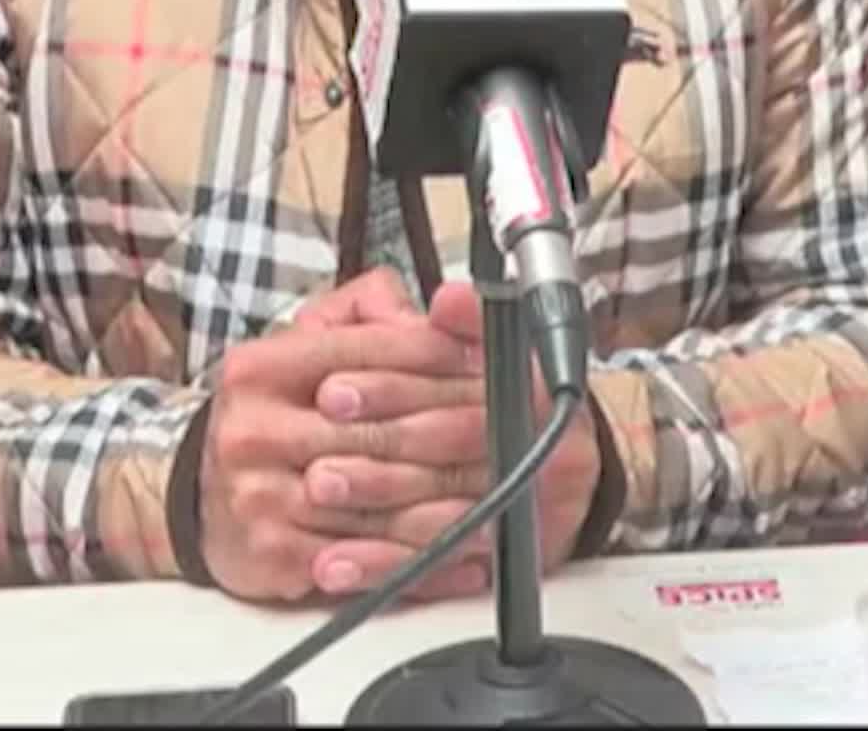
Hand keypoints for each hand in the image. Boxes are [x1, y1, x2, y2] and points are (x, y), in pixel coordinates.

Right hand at [199, 270, 487, 602]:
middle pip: (377, 432)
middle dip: (454, 434)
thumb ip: (366, 310)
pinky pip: (365, 562)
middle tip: (512, 435)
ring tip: (503, 502)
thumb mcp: (306, 344)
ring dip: (449, 508)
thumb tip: (427, 309)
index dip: (432, 355)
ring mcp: (260, 496)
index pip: (362, 353)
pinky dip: (422, 564)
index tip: (483, 360)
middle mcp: (254, 429)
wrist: (205, 497)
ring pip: (379, 503)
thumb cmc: (271, 416)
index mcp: (261, 368)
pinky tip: (463, 557)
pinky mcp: (273, 555)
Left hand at [302, 279, 599, 594]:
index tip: (330, 388)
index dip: (388, 382)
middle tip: (317, 448)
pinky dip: (385, 565)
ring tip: (318, 494)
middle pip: (450, 437)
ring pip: (446, 501)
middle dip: (377, 443)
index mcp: (517, 370)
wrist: (550, 458)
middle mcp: (530, 429)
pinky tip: (338, 562)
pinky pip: (443, 564)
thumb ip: (436, 318)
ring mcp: (524, 495)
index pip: (452, 374)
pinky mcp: (505, 551)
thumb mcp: (447, 342)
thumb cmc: (470, 391)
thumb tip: (447, 303)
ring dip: (377, 501)